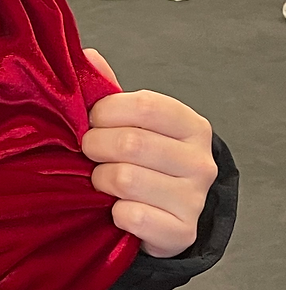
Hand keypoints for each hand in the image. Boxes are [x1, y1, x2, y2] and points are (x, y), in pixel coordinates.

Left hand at [81, 49, 216, 257]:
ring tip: (101, 180)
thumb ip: (110, 92)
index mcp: (191, 126)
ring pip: (126, 179)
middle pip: (131, 143)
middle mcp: (201, 161)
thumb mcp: (131, 124)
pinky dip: (114, 212)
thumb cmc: (142, 162)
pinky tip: (117, 209)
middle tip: (89, 152)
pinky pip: (132, 216)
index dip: (106, 111)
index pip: (146, 105)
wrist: (165, 217)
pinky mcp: (182, 232)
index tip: (92, 120)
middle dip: (95, 146)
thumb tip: (88, 57)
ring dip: (100, 180)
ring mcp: (195, 199)